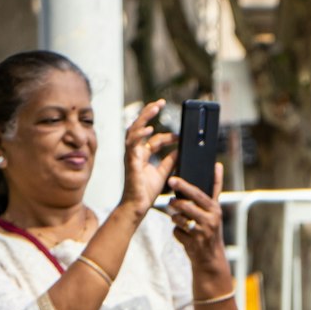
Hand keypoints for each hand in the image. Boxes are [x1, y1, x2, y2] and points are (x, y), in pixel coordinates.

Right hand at [120, 100, 176, 220]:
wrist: (138, 207)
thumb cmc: (146, 192)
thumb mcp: (163, 173)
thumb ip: (170, 161)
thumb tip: (180, 150)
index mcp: (142, 154)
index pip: (154, 139)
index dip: (167, 136)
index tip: (180, 136)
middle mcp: (135, 151)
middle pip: (140, 127)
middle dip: (149, 113)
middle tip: (160, 102)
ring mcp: (131, 155)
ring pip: (134, 129)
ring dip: (144, 117)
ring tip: (154, 107)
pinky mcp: (130, 161)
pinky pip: (133, 143)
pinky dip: (140, 134)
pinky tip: (149, 128)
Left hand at [168, 163, 227, 271]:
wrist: (211, 258)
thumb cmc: (210, 228)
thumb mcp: (214, 210)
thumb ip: (214, 189)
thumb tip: (217, 165)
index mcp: (215, 209)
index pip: (198, 194)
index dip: (184, 186)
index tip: (172, 179)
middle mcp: (210, 220)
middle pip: (185, 206)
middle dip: (175, 202)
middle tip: (170, 200)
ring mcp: (202, 233)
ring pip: (178, 219)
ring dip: (175, 219)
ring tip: (179, 219)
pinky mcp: (193, 244)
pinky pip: (176, 232)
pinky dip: (177, 232)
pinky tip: (184, 235)